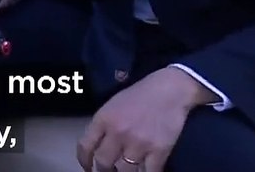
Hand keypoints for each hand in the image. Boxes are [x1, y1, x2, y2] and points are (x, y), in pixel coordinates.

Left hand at [77, 67, 216, 171]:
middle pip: (103, 163)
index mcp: (104, 119)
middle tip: (108, 171)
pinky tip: (146, 171)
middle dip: (103, 170)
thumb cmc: (140, 96)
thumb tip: (96, 148)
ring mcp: (138, 143)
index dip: (84, 161)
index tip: (88, 168)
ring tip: (125, 171)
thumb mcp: (113, 105)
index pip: (85, 146)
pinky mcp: (159, 151)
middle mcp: (118, 132)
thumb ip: (103, 125)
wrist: (170, 90)